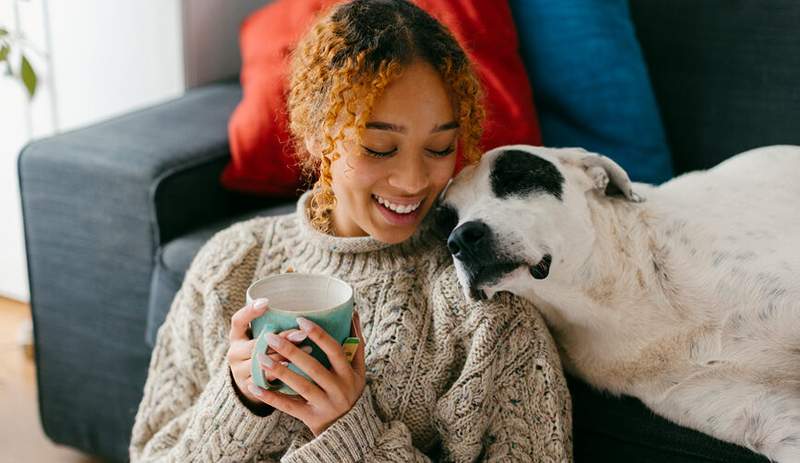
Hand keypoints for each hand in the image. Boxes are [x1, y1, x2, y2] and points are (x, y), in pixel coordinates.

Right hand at [227, 298, 311, 409]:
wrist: (251, 387)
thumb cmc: (261, 355)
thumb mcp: (260, 340)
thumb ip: (272, 329)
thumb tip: (300, 315)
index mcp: (236, 338)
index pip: (238, 321)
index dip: (249, 311)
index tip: (266, 301)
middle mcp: (234, 354)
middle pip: (256, 344)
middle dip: (281, 338)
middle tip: (302, 333)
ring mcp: (239, 372)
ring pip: (262, 362)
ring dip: (286, 355)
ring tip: (308, 349)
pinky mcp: (249, 387)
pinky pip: (265, 379)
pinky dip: (281, 372)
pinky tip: (296, 368)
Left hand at [248, 311, 366, 435]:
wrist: (349, 427)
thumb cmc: (351, 389)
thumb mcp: (358, 368)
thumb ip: (355, 341)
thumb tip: (353, 313)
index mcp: (348, 373)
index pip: (334, 350)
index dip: (319, 334)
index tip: (300, 320)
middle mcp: (338, 389)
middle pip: (314, 367)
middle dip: (291, 351)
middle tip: (270, 336)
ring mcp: (325, 404)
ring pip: (301, 386)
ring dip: (280, 371)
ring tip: (260, 357)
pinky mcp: (311, 417)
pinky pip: (289, 406)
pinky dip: (271, 397)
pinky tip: (255, 387)